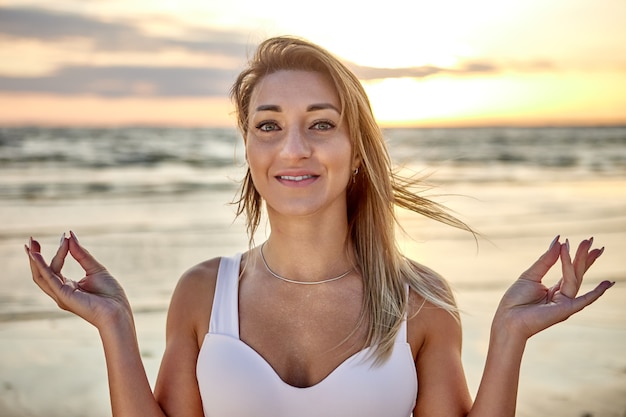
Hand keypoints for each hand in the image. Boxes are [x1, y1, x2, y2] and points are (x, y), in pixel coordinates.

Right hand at [26, 231, 131, 329]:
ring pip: (41, 276)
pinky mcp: (64, 296)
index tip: (65, 236)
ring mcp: (61, 295)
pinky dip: (42, 266)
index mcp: (69, 287)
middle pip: (42, 272)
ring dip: (35, 260)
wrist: (117, 311)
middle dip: (35, 256)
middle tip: (32, 239)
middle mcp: (61, 292)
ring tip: (31, 244)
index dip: (59, 251)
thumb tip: (70, 235)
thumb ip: (81, 254)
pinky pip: (49, 279)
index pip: (56, 267)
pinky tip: (36, 255)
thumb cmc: (110, 294)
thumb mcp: (95, 269)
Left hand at [493, 236, 613, 339]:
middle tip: (590, 239)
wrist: (508, 318)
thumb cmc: (516, 300)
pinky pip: (584, 300)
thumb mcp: (531, 275)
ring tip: (583, 244)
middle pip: (576, 273)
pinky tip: (607, 283)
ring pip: (574, 278)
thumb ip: (546, 260)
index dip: (577, 256)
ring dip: (579, 260)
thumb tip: (559, 240)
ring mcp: (565, 303)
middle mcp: (563, 296)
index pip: (570, 271)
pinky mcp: (566, 310)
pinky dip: (596, 292)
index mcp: (554, 290)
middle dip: (584, 256)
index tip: (583, 241)